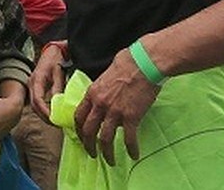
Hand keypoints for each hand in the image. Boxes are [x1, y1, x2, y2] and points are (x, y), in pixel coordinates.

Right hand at [30, 41, 66, 119]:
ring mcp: (31, 86)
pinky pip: (37, 102)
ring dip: (43, 115)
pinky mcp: (34, 88)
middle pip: (34, 105)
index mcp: (37, 79)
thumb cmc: (56, 60)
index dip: (45, 111)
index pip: (37, 100)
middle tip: (57, 124)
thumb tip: (58, 104)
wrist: (52, 52)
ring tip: (56, 121)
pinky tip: (52, 113)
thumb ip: (57, 88)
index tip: (54, 119)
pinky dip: (43, 109)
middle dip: (44, 117)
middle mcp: (31, 84)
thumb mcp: (59, 73)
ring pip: (34, 105)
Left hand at [73, 46, 158, 164]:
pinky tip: (134, 155)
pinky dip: (131, 149)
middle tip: (92, 154)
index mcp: (92, 93)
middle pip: (88, 130)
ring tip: (110, 161)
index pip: (79, 115)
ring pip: (105, 139)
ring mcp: (115, 112)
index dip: (78, 129)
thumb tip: (103, 96)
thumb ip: (101, 89)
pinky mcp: (131, 117)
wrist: (145, 62)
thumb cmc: (128, 62)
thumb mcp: (106, 75)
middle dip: (88, 145)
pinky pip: (128, 138)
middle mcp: (100, 104)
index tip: (81, 136)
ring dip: (106, 153)